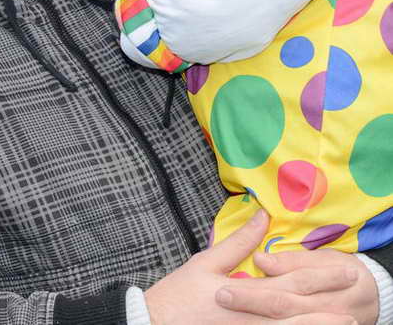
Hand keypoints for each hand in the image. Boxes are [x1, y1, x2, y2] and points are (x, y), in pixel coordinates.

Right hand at [145, 210, 357, 323]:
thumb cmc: (178, 294)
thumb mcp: (206, 262)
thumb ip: (239, 242)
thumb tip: (262, 217)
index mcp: (245, 295)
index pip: (291, 286)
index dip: (320, 279)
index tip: (343, 271)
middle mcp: (252, 320)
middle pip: (299, 314)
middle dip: (328, 306)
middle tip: (354, 298)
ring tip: (345, 322)